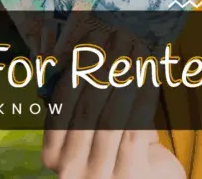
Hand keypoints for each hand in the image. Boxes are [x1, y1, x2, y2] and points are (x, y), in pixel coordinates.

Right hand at [41, 29, 186, 178]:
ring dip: (126, 77)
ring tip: (137, 50)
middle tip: (120, 37)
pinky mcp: (129, 177)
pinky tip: (150, 75)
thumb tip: (90, 47)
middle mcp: (69, 169)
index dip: (77, 68)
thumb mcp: (89, 131)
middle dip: (104, 66)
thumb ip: (81, 101)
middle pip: (86, 108)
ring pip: (111, 117)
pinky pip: (135, 129)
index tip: (94, 38)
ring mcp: (98, 177)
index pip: (60, 103)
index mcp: (51, 154)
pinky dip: (143, 97)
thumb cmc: (112, 153)